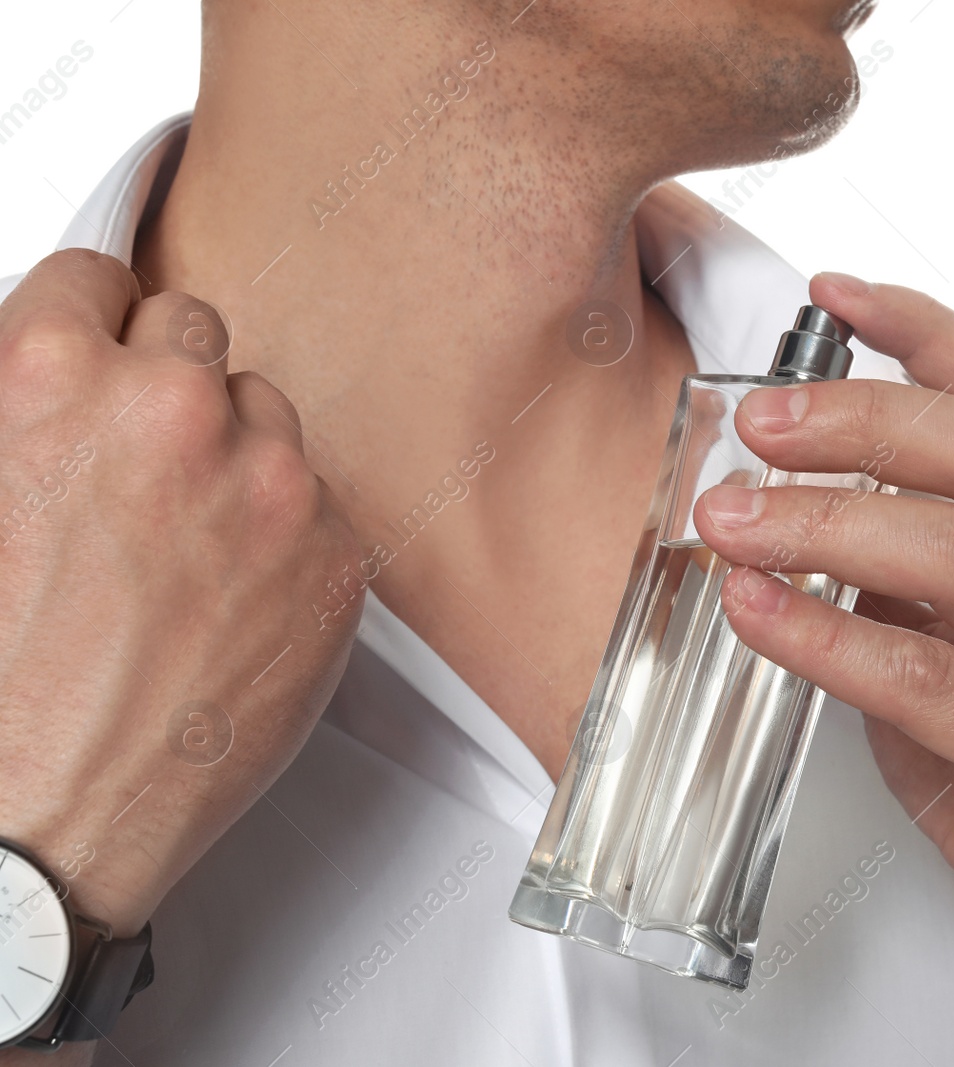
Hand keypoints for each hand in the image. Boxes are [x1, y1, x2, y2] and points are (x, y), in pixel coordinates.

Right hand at [0, 250, 361, 946]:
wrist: (36, 821)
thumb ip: (20, 411)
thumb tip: (58, 367)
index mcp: (51, 380)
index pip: (99, 279)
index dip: (91, 327)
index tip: (102, 351)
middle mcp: (171, 415)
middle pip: (195, 332)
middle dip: (164, 384)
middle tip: (138, 460)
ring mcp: (268, 485)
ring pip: (267, 415)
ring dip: (231, 454)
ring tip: (178, 546)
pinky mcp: (335, 555)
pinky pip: (319, 502)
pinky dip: (283, 533)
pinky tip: (228, 596)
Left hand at [694, 275, 953, 1063]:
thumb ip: (913, 573)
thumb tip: (803, 496)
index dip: (927, 333)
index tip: (833, 293)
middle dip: (865, 419)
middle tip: (757, 422)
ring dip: (828, 521)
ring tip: (728, 518)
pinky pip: (929, 679)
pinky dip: (828, 636)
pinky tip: (756, 612)